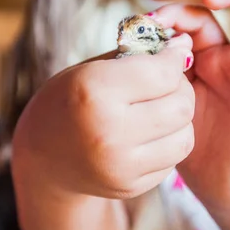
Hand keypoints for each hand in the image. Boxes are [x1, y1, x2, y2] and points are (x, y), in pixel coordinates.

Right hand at [16, 35, 195, 199]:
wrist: (44, 156)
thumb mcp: (91, 68)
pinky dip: (169, 142)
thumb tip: (185, 43)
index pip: (163, 73)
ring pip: (185, 136)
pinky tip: (150, 133)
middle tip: (168, 82)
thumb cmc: (70, 100)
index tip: (176, 52)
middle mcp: (107, 132)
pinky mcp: (129, 187)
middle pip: (181, 106)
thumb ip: (137, 54)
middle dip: (181, 89)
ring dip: (180, 118)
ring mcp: (119, 166)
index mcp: (93, 92)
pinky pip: (173, 159)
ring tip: (161, 108)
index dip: (175, 58)